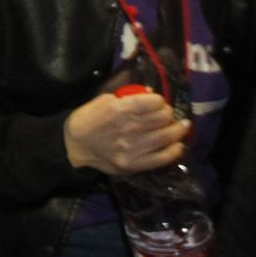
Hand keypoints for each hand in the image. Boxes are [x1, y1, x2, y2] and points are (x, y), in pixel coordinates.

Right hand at [64, 91, 189, 174]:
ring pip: (167, 136)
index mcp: (119, 109)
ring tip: (182, 126)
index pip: (154, 101)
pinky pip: (163, 157)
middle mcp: (128, 127)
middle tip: (167, 115)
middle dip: (169, 113)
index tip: (158, 102)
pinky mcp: (134, 164)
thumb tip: (150, 92)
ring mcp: (132, 147)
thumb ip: (125, 96)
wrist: (74, 147)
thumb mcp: (101, 100)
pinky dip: (175, 150)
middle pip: (163, 117)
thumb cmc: (87, 120)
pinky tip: (178, 145)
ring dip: (178, 130)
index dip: (159, 100)